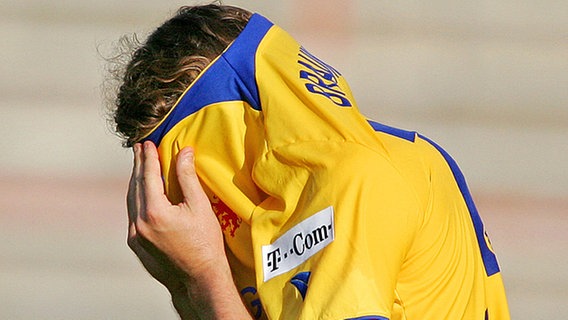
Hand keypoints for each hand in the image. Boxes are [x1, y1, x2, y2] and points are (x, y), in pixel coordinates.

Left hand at [128, 141, 250, 318]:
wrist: (199, 279)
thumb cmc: (205, 243)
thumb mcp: (199, 206)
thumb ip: (187, 177)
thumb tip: (183, 152)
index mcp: (155, 211)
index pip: (148, 176)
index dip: (148, 158)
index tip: (148, 144)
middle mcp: (139, 223)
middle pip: (136, 186)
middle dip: (138, 166)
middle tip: (140, 149)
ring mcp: (135, 236)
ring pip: (131, 201)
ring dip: (135, 182)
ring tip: (140, 167)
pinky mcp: (136, 245)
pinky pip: (133, 215)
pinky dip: (137, 200)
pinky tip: (142, 194)